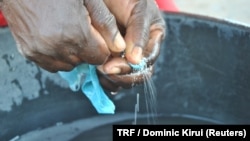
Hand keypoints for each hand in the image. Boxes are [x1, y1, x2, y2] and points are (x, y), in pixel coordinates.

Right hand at [2, 0, 124, 71]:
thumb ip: (105, 23)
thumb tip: (119, 46)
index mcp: (75, 34)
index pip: (100, 57)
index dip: (103, 48)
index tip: (100, 38)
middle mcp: (57, 48)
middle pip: (85, 62)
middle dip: (88, 50)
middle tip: (81, 30)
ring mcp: (41, 52)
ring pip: (69, 66)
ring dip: (73, 54)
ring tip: (67, 33)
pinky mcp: (29, 53)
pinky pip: (52, 65)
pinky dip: (58, 56)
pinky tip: (56, 39)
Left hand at [98, 0, 165, 91]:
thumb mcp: (137, 10)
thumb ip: (138, 33)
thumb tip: (135, 60)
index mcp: (153, 38)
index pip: (147, 61)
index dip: (132, 68)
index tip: (112, 66)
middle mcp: (143, 50)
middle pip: (139, 74)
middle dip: (122, 75)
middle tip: (103, 69)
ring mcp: (128, 56)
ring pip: (126, 78)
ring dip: (113, 80)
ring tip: (98, 71)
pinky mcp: (114, 60)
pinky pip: (114, 77)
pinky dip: (105, 80)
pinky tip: (96, 76)